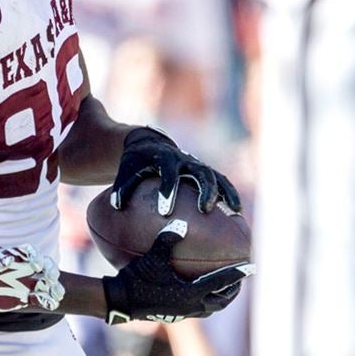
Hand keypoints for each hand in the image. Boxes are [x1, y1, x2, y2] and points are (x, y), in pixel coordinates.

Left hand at [0, 244, 64, 319]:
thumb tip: (8, 259)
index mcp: (14, 256)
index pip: (30, 252)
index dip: (35, 256)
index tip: (35, 263)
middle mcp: (23, 268)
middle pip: (45, 265)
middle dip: (51, 269)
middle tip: (50, 277)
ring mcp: (24, 283)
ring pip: (46, 282)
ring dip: (54, 287)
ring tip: (57, 294)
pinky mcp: (23, 298)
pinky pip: (39, 298)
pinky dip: (47, 301)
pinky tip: (52, 304)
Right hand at [101, 220, 253, 324]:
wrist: (120, 301)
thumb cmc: (138, 278)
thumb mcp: (153, 256)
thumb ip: (168, 239)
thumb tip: (181, 222)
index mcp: (191, 292)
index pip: (222, 282)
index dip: (238, 273)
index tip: (251, 266)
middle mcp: (191, 306)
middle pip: (221, 301)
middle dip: (232, 290)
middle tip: (240, 279)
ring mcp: (182, 313)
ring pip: (210, 308)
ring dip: (219, 298)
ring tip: (224, 288)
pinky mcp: (173, 315)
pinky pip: (196, 310)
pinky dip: (203, 300)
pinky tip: (197, 290)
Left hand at [111, 127, 241, 215]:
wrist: (148, 144)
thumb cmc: (135, 162)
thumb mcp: (126, 170)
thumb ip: (122, 187)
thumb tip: (116, 207)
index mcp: (164, 158)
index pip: (168, 173)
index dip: (168, 190)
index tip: (165, 211)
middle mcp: (184, 159)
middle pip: (200, 172)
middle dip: (204, 191)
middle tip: (204, 211)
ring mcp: (196, 164)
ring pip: (215, 176)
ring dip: (224, 192)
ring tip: (233, 211)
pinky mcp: (204, 170)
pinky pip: (221, 181)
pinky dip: (230, 193)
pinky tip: (237, 211)